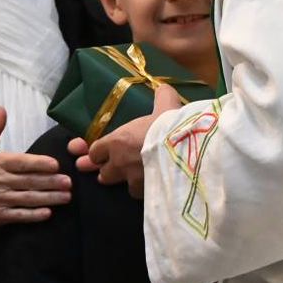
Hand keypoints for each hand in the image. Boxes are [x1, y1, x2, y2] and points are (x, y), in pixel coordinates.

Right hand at [0, 107, 70, 225]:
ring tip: (66, 197)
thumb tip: (1, 108)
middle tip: (68, 182)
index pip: (21, 162)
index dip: (38, 163)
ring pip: (27, 198)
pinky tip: (47, 213)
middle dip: (50, 182)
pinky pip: (18, 215)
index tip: (55, 165)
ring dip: (48, 198)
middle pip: (28, 181)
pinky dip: (32, 215)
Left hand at [71, 84, 184, 198]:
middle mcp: (120, 163)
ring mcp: (133, 181)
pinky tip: (151, 186)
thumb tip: (163, 87)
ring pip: (122, 186)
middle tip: (111, 170)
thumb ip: (162, 97)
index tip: (100, 153)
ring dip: (125, 182)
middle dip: (106, 172)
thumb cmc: (170, 127)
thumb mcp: (166, 106)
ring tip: (133, 179)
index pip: (95, 152)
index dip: (98, 153)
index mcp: (118, 141)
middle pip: (103, 174)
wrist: (186, 151)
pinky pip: (141, 195)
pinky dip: (144, 191)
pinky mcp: (147, 194)